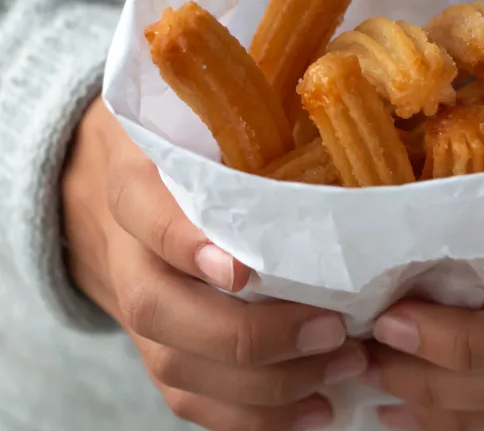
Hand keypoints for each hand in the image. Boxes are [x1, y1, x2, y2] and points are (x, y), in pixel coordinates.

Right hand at [62, 98, 366, 430]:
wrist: (128, 196)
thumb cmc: (192, 147)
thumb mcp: (210, 115)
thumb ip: (255, 110)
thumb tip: (348, 92)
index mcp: (139, 179)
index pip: (147, 211)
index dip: (186, 245)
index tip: (243, 272)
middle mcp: (128, 251)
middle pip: (160, 308)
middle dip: (248, 334)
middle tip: (333, 330)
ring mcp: (141, 308)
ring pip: (178, 364)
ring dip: (264, 384)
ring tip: (341, 371)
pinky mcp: (159, 349)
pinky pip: (189, 399)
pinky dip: (250, 418)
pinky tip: (313, 411)